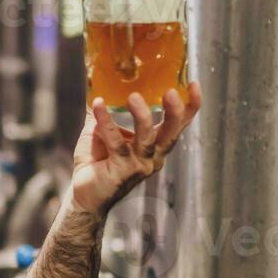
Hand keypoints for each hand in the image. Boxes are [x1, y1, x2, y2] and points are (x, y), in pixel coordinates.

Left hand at [70, 84, 201, 217]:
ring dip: (142, 116)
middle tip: (170, 92)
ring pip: (147, 139)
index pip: (178, 125)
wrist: (84, 194)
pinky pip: (117, 143)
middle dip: (175, 112)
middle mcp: (152, 158)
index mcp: (155, 147)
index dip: (190, 106)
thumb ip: (107, 111)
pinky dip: (107, 122)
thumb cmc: (97, 162)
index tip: (193, 84)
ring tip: (133, 96)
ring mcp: (138, 166)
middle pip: (171, 134)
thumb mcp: (104, 131)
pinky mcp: (121, 171)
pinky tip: (98, 105)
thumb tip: (98, 82)